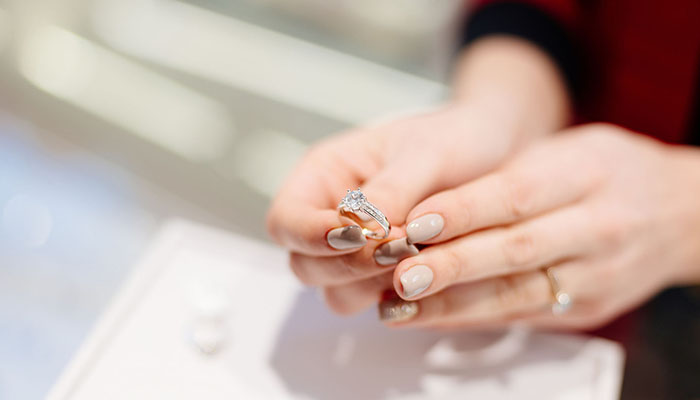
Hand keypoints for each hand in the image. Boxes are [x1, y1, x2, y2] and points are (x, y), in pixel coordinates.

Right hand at [267, 103, 529, 312]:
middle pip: (305, 265)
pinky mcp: (385, 276)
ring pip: (338, 292)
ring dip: (374, 284)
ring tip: (421, 255)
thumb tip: (360, 226)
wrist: (490, 153)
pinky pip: (378, 301)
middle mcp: (330, 218)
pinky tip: (431, 272)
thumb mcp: (425, 153)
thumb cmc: (452, 139)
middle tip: (401, 247)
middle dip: (348, 264)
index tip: (356, 236)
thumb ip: (392, 189)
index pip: (287, 220)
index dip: (310, 235)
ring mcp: (356, 252)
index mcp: (324, 176)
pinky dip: (400, 295)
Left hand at [378, 124, 699, 328]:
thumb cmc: (611, 172)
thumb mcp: (565, 152)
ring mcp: (597, 277)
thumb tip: (431, 209)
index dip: (462, 212)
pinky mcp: (589, 310)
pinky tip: (431, 317)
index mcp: (589, 176)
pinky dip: (472, 318)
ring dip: (452, 305)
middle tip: (400, 275)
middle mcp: (598, 229)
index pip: (516, 195)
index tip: (414, 223)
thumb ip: (506, 177)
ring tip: (399, 307)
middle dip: (452, 268)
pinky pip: (522, 316)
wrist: (680, 214)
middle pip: (516, 252)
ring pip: (516, 295)